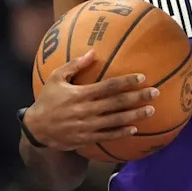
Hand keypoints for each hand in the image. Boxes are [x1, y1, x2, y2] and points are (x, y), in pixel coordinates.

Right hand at [24, 50, 158, 151]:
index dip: (126, 82)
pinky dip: (121, 133)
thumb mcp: (56, 78)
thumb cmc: (47, 99)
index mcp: (80, 94)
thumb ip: (75, 65)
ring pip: (116, 121)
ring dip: (135, 115)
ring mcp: (87, 126)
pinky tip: (134, 129)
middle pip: (117, 103)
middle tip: (155, 93)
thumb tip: (93, 52)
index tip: (142, 77)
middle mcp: (85, 110)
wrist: (36, 129)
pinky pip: (107, 136)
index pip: (108, 86)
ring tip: (151, 110)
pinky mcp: (86, 138)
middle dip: (137, 98)